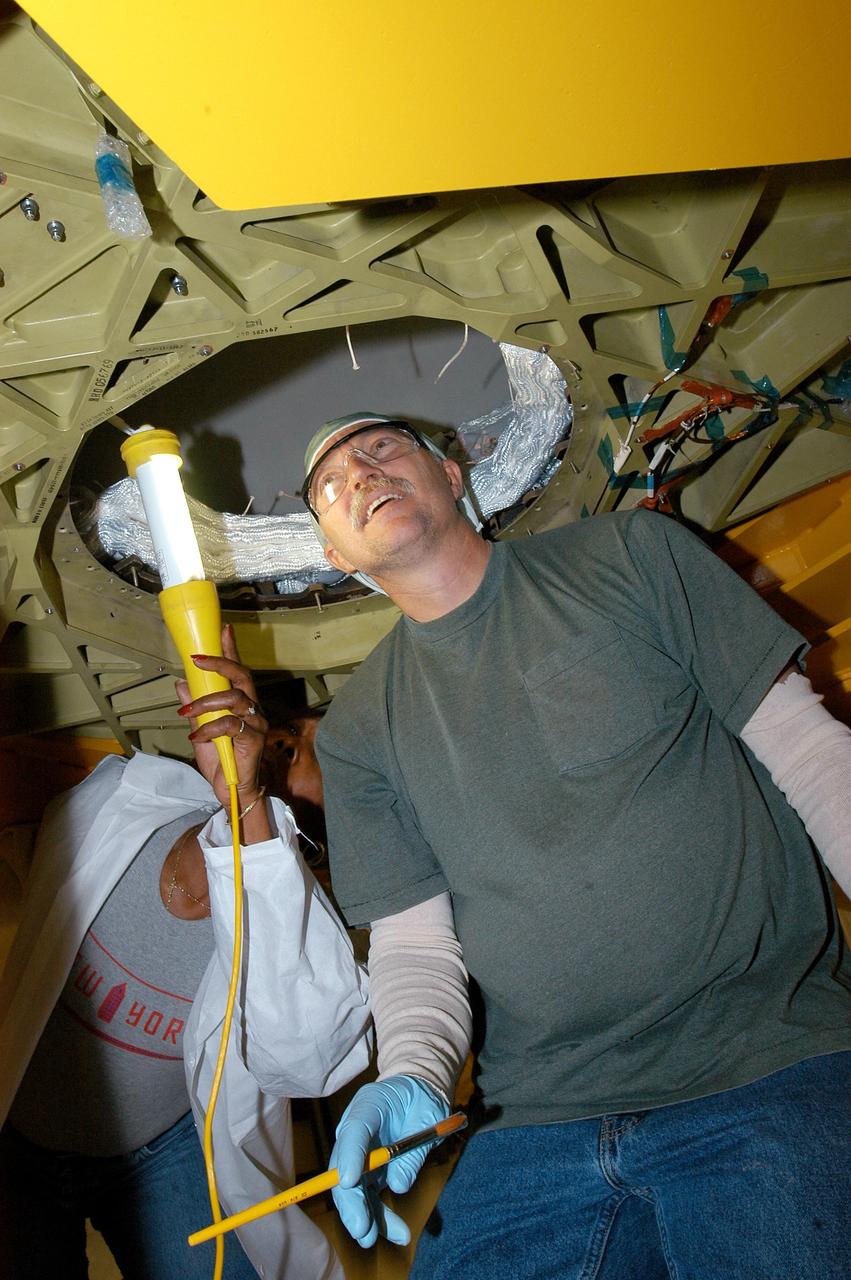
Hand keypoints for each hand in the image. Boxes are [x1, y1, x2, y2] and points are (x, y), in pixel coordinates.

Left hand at [176, 623, 268, 810]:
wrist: (232, 791)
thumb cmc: (221, 761)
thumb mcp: (200, 729)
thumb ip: (194, 706)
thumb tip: (180, 682)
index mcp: (242, 703)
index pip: (237, 670)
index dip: (231, 648)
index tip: (222, 628)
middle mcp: (253, 709)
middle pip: (242, 676)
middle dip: (220, 663)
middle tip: (197, 659)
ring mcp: (256, 723)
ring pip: (234, 698)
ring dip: (205, 702)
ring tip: (187, 712)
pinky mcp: (254, 739)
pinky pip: (230, 725)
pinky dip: (209, 728)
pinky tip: (197, 736)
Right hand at [330, 1075, 448, 1247]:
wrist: (419, 1092)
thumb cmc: (423, 1099)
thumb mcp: (428, 1116)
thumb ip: (413, 1150)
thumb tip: (399, 1186)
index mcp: (369, 1105)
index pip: (354, 1130)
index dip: (350, 1156)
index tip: (350, 1182)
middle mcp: (355, 1130)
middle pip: (343, 1166)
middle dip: (351, 1200)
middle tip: (362, 1228)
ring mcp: (359, 1152)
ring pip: (353, 1188)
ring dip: (364, 1216)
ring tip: (375, 1239)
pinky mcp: (369, 1171)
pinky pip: (369, 1196)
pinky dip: (380, 1217)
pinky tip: (397, 1234)